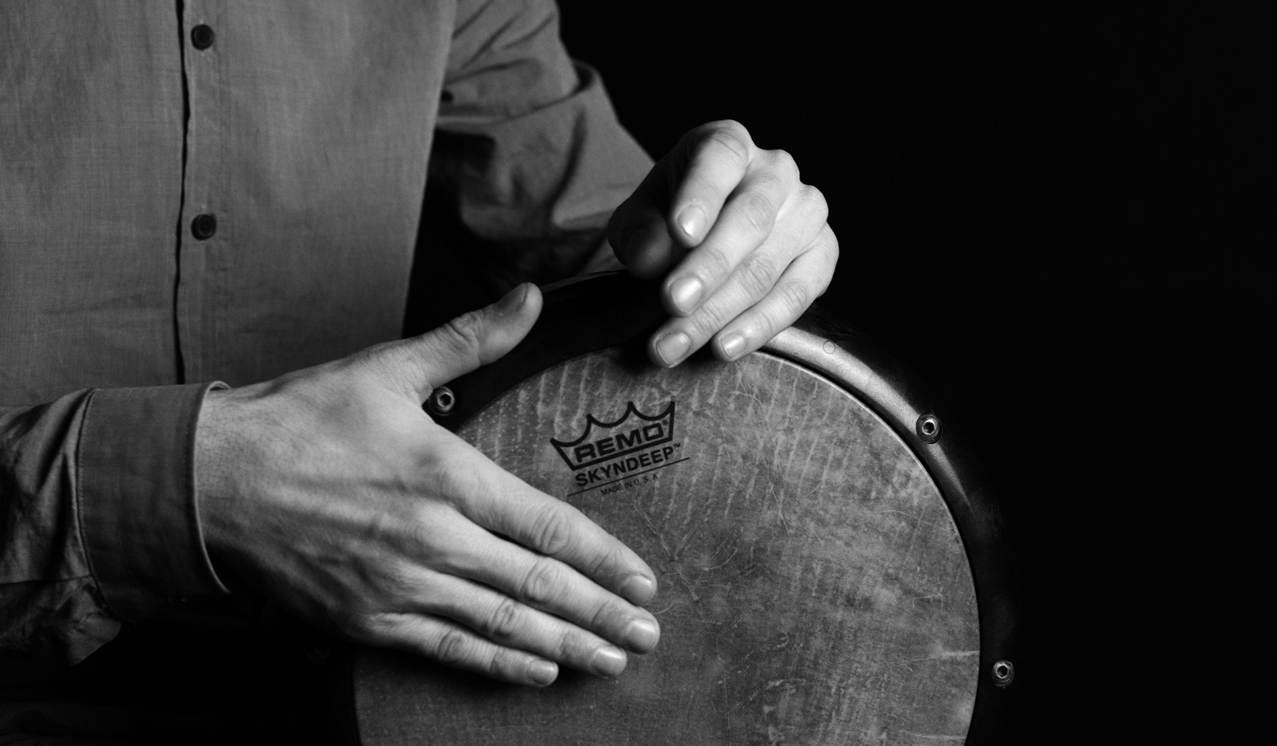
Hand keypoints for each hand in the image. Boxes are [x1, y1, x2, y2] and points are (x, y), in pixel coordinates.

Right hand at [195, 284, 659, 685]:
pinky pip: (449, 649)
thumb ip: (472, 338)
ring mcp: (401, 585)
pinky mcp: (368, 619)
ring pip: (502, 624)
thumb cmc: (300, 420)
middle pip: (538, 584)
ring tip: (611, 662)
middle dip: (601, 613)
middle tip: (648, 634)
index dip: (604, 558)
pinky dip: (498, 664)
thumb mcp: (390, 368)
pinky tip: (537, 673)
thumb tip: (532, 296)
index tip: (644, 580)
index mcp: (448, 474)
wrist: (211, 481)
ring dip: (565, 646)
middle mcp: (434, 537)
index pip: (548, 524)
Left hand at [608, 120, 837, 365]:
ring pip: (768, 265)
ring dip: (719, 311)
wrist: (707, 237)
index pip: (719, 160)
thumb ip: (639, 233)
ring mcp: (806, 211)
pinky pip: (799, 292)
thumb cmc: (668, 220)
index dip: (700, 196)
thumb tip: (652, 259)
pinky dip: (760, 324)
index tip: (681, 232)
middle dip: (708, 268)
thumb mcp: (639, 219)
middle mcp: (775, 170)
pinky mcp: (823, 252)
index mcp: (727, 144)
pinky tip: (725, 346)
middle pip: (748, 219)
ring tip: (675, 344)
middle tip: (672, 304)